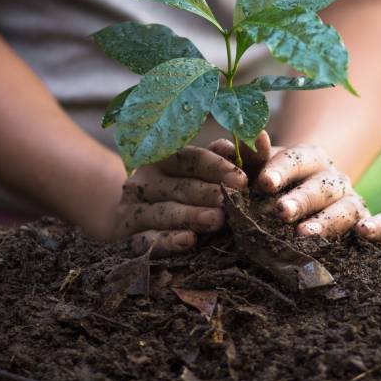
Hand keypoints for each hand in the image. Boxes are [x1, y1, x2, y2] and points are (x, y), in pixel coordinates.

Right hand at [104, 145, 247, 255]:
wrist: (139, 220)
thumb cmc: (184, 190)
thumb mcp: (203, 172)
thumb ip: (227, 157)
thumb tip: (251, 139)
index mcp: (162, 159)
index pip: (189, 158)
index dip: (216, 167)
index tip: (241, 179)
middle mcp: (144, 180)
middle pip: (179, 186)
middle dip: (207, 193)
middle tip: (229, 200)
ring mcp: (133, 209)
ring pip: (164, 212)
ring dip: (191, 216)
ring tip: (216, 220)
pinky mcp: (129, 237)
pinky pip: (148, 240)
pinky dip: (168, 241)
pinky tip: (189, 241)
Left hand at [209, 132, 380, 240]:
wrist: (313, 193)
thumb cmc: (278, 183)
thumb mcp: (262, 168)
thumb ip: (245, 158)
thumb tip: (223, 144)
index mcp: (309, 158)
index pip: (296, 158)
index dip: (281, 169)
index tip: (263, 182)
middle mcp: (333, 177)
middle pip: (320, 186)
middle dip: (301, 199)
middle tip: (280, 213)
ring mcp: (352, 200)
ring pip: (346, 207)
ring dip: (328, 221)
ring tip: (305, 236)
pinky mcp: (368, 222)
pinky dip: (378, 227)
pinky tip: (365, 234)